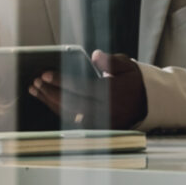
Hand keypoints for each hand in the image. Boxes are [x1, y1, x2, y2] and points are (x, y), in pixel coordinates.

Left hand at [31, 51, 146, 129]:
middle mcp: (105, 111)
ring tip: (36, 90)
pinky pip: (73, 121)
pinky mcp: (98, 129)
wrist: (149, 104)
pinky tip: (47, 100)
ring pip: (69, 114)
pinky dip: (58, 110)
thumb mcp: (127, 66)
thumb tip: (95, 55)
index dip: (60, 81)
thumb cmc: (135, 82)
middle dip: (50, 92)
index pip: (81, 87)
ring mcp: (101, 123)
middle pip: (71, 103)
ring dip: (50, 102)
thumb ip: (111, 61)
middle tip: (36, 82)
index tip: (45, 74)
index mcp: (112, 94)